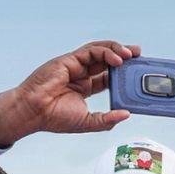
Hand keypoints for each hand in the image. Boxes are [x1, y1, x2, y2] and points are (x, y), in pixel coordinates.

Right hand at [0, 40, 140, 145]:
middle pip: (107, 61)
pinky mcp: (70, 60)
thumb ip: (106, 120)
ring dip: (118, 51)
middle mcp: (81, 75)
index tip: (136, 76)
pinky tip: (117, 59)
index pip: (108, 78)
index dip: (122, 75)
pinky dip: (106, 52)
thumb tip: (126, 115)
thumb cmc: (54, 118)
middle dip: (125, 57)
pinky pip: (92, 51)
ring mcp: (76, 66)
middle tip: (140, 57)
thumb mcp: (87, 122)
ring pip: (101, 51)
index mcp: (85, 88)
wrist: (34, 112)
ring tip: (131, 56)